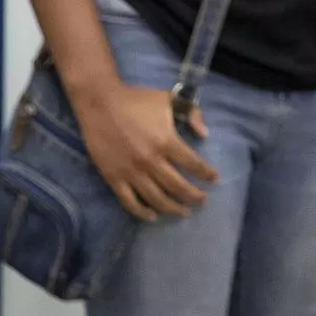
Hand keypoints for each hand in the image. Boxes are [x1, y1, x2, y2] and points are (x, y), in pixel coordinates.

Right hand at [75, 82, 216, 222]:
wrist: (100, 103)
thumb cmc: (137, 100)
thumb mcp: (169, 99)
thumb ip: (192, 113)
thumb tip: (205, 134)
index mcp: (167, 141)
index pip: (193, 164)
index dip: (207, 174)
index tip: (215, 180)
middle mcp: (151, 160)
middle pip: (177, 186)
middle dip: (193, 196)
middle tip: (202, 201)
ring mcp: (131, 171)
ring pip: (156, 198)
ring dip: (172, 208)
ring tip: (183, 212)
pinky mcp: (113, 177)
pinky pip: (129, 201)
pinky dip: (142, 212)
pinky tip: (152, 216)